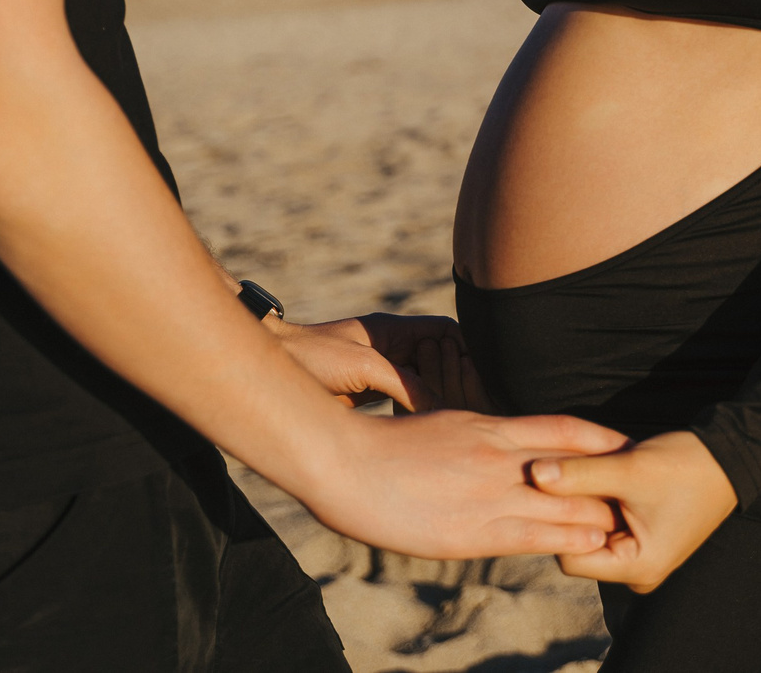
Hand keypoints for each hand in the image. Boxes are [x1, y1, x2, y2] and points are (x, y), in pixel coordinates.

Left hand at [274, 313, 490, 411]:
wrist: (273, 366)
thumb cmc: (313, 356)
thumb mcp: (365, 367)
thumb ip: (405, 383)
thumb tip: (440, 408)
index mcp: (395, 331)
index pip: (447, 333)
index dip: (469, 350)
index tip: (486, 374)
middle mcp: (393, 349)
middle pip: (442, 358)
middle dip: (460, 378)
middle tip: (477, 403)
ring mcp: (382, 370)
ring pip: (425, 382)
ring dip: (441, 398)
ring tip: (459, 419)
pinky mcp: (369, 392)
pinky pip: (406, 399)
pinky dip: (420, 412)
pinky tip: (429, 429)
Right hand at [302, 409, 630, 559]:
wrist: (346, 465)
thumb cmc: (386, 446)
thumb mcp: (443, 424)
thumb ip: (477, 436)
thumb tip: (500, 440)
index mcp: (490, 426)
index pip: (563, 428)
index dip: (600, 439)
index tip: (627, 445)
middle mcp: (499, 457)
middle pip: (575, 466)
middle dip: (611, 479)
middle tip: (645, 489)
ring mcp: (490, 494)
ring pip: (564, 502)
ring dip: (600, 513)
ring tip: (632, 523)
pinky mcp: (474, 532)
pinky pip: (535, 535)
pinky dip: (569, 538)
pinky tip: (593, 544)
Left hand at [530, 430, 736, 590]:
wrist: (729, 456)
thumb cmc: (685, 467)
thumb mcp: (628, 469)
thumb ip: (578, 474)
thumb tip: (533, 474)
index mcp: (638, 569)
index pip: (570, 556)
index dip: (556, 521)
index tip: (547, 486)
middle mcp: (638, 572)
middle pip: (580, 545)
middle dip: (570, 510)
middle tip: (560, 473)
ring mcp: (640, 556)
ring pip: (592, 530)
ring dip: (585, 501)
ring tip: (582, 469)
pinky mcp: (642, 538)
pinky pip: (608, 523)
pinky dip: (600, 499)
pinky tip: (596, 472)